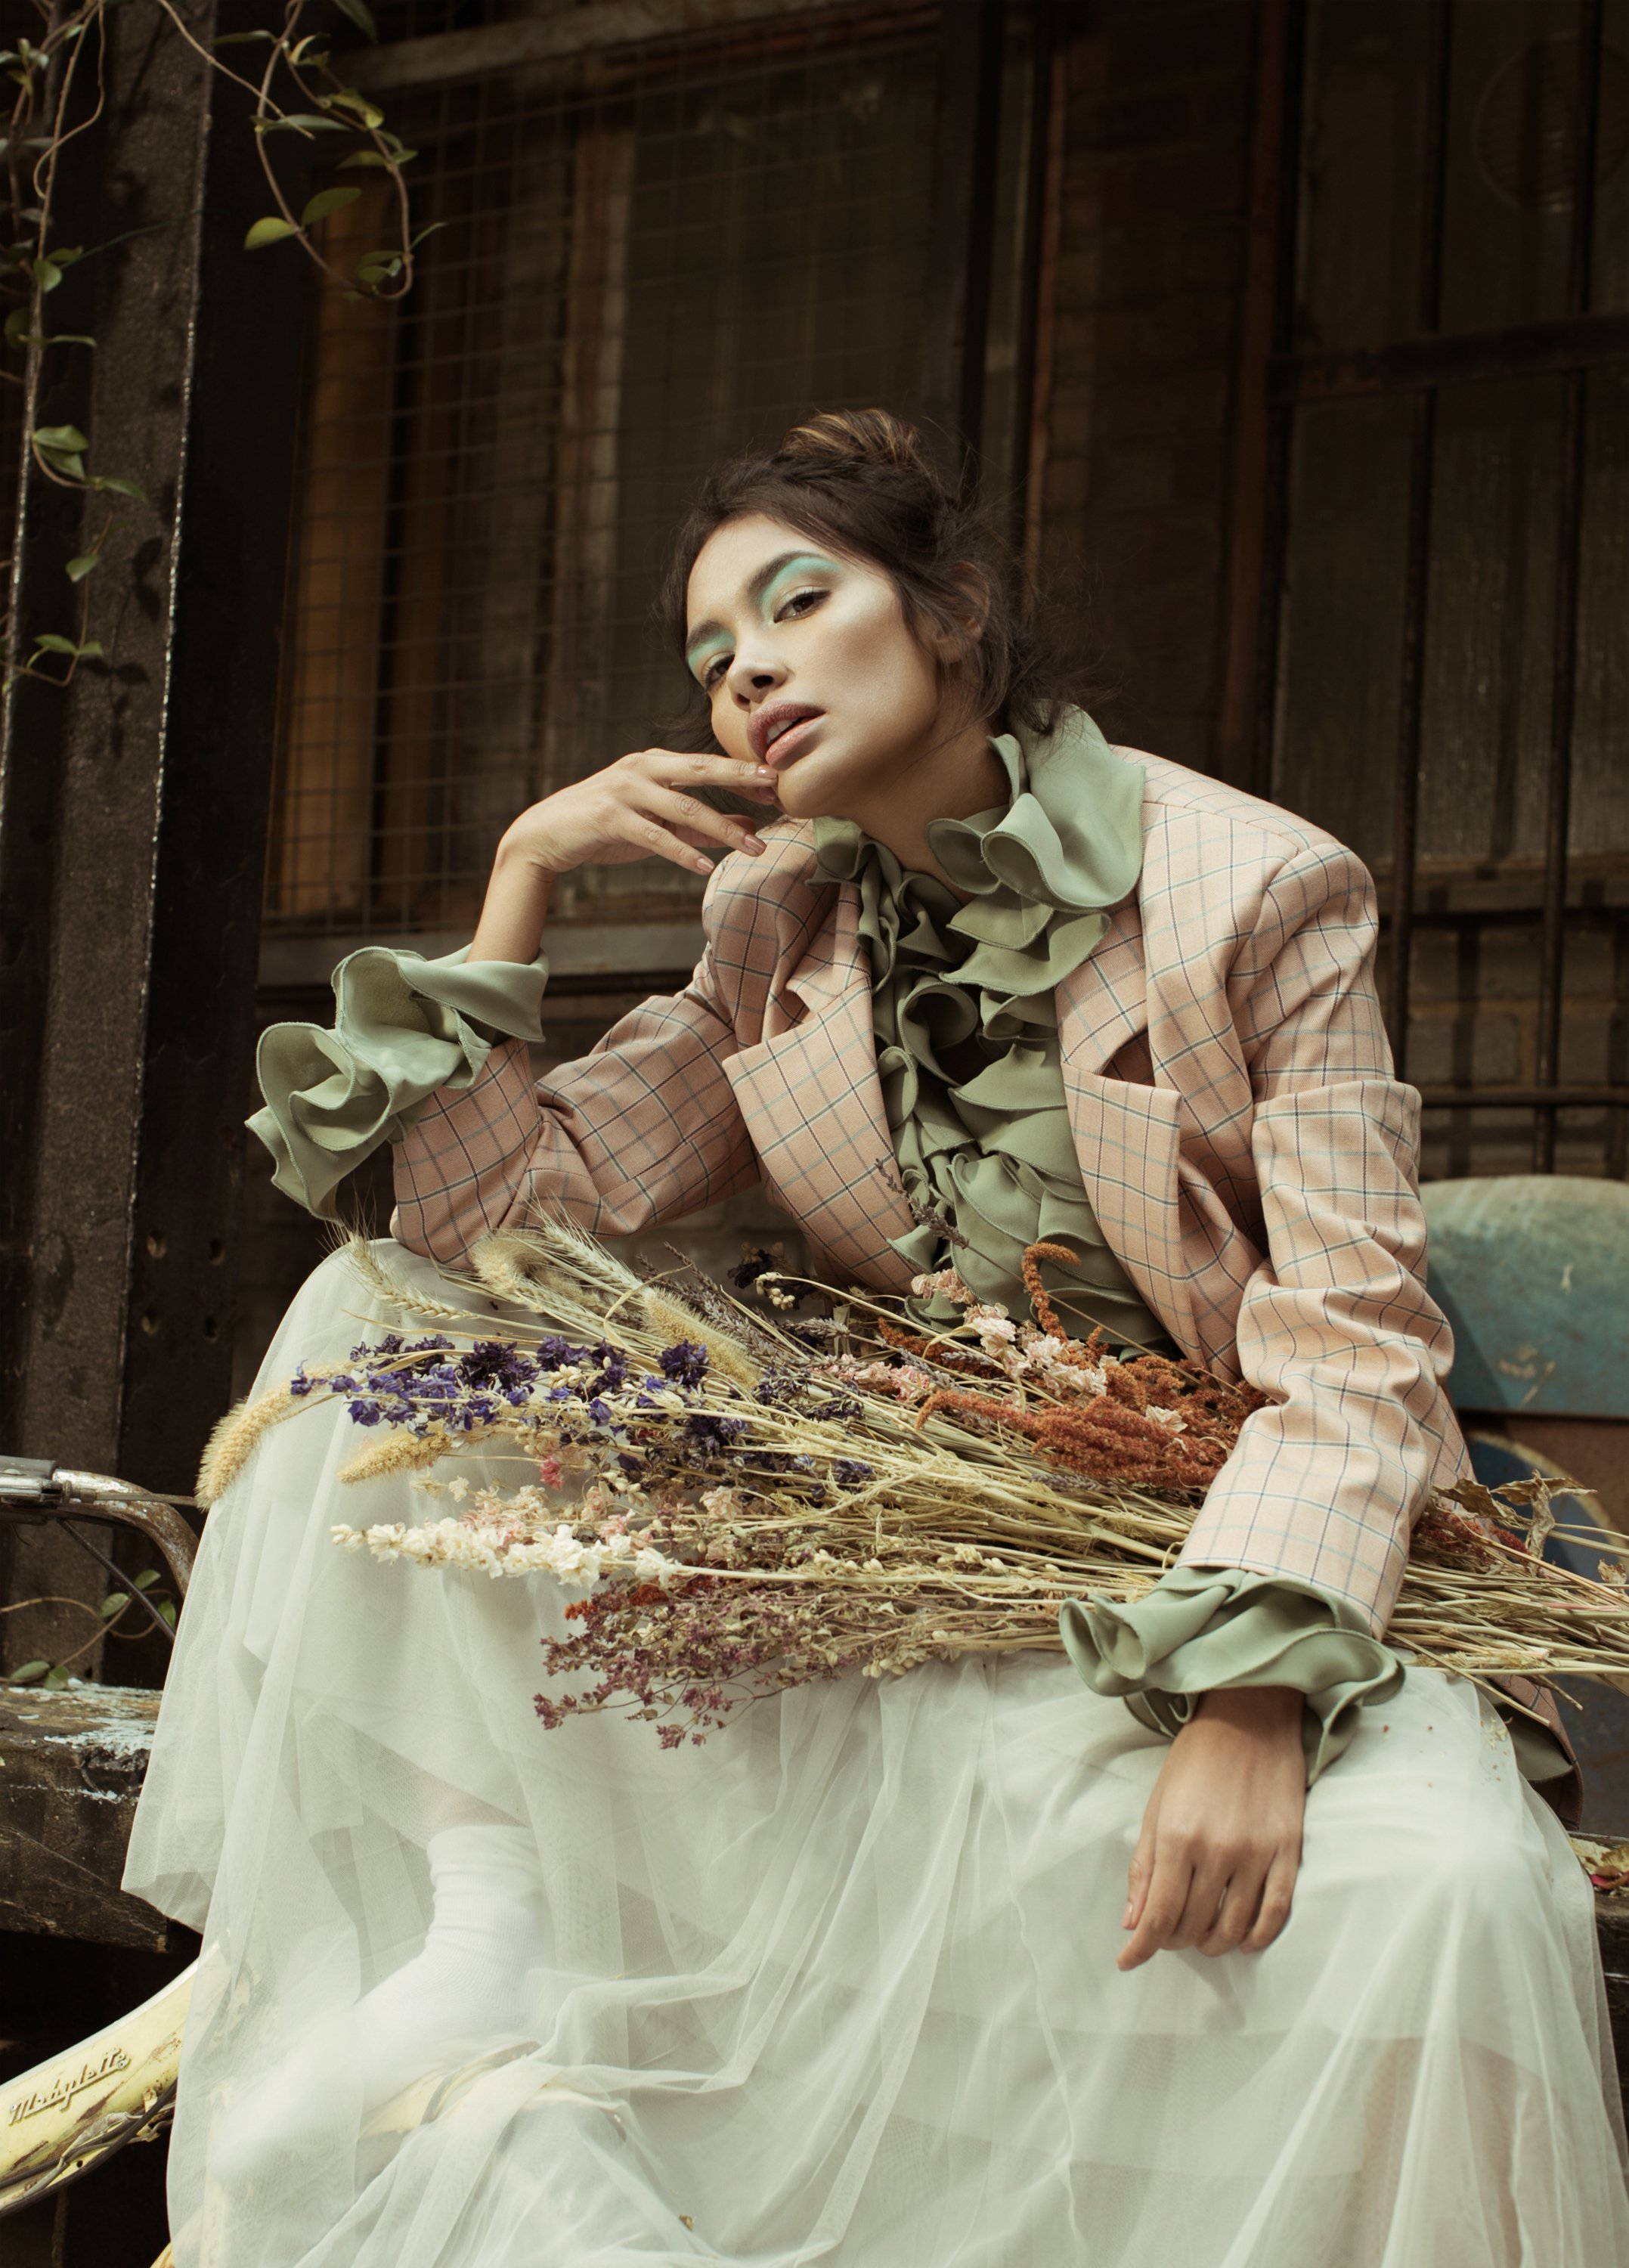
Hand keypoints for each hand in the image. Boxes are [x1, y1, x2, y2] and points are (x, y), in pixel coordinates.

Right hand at [469, 749, 779, 963]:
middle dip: (740, 778)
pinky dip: (682, 852)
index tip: (778, 780)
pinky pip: (654, 836)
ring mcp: (624, 791)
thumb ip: (700, 825)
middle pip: (700, 771)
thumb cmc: (605, 827)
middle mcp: (641, 769)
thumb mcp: (656, 821)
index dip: (742, 771)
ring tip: (754, 847)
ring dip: (723, 829)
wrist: (546, 835)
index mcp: (653, 763)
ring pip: (683, 808)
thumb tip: (749, 827)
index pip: (706, 764)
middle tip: (775, 786)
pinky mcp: (610, 818)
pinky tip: (705, 867)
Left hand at [1118, 1686, 1305, 1970]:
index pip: (1159, 1914)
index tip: (1128, 1961)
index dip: (1142, 1947)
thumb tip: (1132, 1922)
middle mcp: (1218, 1850)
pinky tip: (1243, 1941)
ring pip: (1234, 1926)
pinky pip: (1276, 1912)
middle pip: (1194, 1925)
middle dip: (1175, 1940)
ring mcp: (1258, 1853)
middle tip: (1168, 1935)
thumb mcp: (1157, 1807)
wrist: (1250, 1720)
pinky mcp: (1288, 1851)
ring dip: (1213, 1942)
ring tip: (1202, 1938)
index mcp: (1178, 1836)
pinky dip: (1258, 1936)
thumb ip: (1144, 1866)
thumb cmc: (1195, 1761)